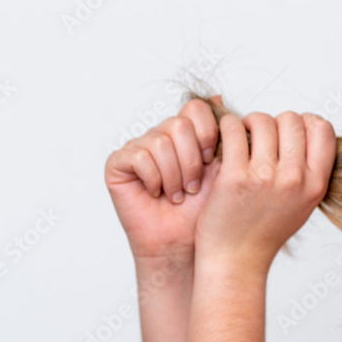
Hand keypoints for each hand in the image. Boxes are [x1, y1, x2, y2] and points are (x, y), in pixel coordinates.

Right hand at [104, 96, 222, 261]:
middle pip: (179, 124)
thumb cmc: (202, 211)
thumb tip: (220, 98)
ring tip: (177, 195)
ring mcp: (139, 148)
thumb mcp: (222, 169)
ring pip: (161, 142)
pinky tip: (156, 194)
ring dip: (174, 175)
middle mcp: (161, 136)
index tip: (212, 160)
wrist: (183, 243)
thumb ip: (223, 136)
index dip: (208, 133)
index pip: (196, 109)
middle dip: (192, 161)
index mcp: (187, 135)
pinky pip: (139, 156)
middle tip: (192, 187)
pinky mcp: (119, 163)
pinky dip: (154, 179)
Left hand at [193, 110, 335, 276]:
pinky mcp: (235, 177)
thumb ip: (310, 170)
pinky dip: (227, 127)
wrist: (236, 261)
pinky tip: (224, 142)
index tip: (289, 132)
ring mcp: (265, 177)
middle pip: (291, 119)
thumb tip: (308, 129)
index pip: (323, 129)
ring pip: (261, 120)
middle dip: (274, 122)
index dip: (306, 122)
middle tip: (261, 136)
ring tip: (241, 138)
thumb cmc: (266, 231)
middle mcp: (295, 179)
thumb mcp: (303, 204)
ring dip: (249, 123)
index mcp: (316, 184)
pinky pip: (233, 129)